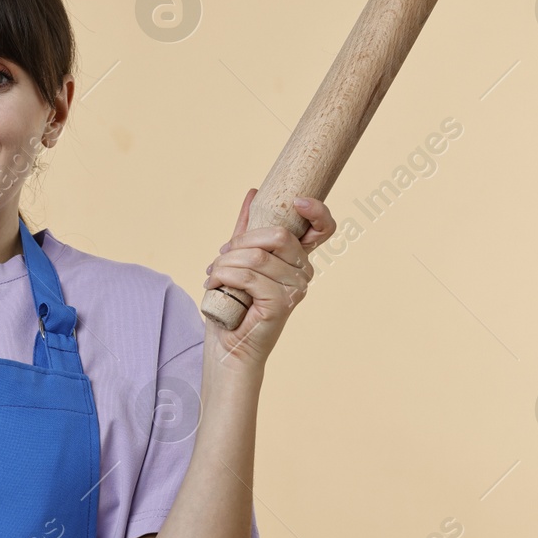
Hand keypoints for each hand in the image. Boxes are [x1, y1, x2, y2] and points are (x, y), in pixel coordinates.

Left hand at [202, 187, 335, 366]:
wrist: (227, 344)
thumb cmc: (234, 303)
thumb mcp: (239, 257)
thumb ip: (248, 228)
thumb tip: (254, 193)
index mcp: (297, 258)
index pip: (324, 228)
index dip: (317, 210)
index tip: (297, 201)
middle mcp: (304, 272)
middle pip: (277, 236)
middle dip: (240, 242)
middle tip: (221, 257)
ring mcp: (296, 289)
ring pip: (255, 257)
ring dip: (224, 263)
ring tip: (213, 275)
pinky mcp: (282, 304)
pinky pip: (247, 276)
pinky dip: (223, 276)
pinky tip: (215, 285)